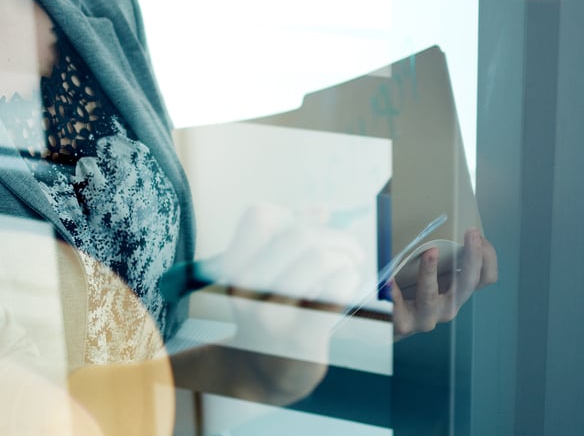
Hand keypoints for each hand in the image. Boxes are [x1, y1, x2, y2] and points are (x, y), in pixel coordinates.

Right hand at [205, 202, 366, 402]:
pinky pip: (335, 288)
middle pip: (296, 234)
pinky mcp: (301, 336)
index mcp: (233, 267)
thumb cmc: (270, 314)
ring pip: (317, 257)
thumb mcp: (262, 276)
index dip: (292, 214)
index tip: (312, 228)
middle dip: (333, 235)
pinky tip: (347, 282)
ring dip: (344, 254)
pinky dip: (348, 276)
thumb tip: (321, 210)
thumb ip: (285, 239)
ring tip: (350, 264)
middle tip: (349, 247)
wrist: (261, 373)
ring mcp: (272, 314)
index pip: (259, 215)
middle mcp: (246, 288)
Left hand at [391, 229, 496, 339]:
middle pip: (467, 284)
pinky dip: (393, 293)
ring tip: (429, 252)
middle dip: (472, 258)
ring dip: (430, 272)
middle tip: (472, 234)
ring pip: (430, 295)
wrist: (390, 326)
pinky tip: (388, 280)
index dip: (487, 257)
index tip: (478, 236)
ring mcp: (427, 318)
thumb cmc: (412, 295)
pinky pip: (398, 307)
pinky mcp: (404, 323)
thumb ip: (442, 260)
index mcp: (457, 293)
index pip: (485, 278)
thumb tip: (443, 226)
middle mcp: (448, 307)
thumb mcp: (433, 277)